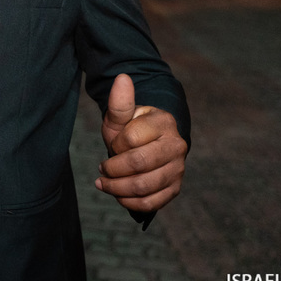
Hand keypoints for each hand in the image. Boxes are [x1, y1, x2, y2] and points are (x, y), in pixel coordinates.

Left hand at [95, 74, 187, 212]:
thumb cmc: (131, 129)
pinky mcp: (175, 188)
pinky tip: (118, 195)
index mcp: (164, 123)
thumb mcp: (121, 116)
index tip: (112, 145)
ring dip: (117, 188)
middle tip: (102, 169)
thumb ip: (119, 101)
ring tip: (105, 183)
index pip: (130, 139)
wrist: (149, 145)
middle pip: (138, 164)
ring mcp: (178, 169)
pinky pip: (151, 203)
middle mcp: (176, 146)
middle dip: (113, 169)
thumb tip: (122, 77)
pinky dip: (129, 202)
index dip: (115, 145)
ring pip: (144, 186)